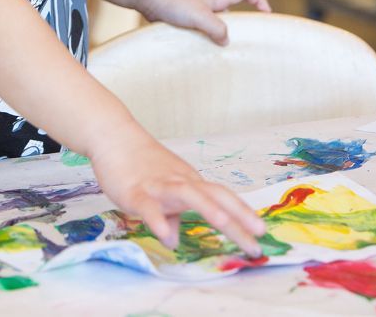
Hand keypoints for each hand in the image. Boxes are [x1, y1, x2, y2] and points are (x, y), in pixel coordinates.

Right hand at [89, 131, 264, 255]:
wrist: (114, 136)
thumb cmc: (139, 165)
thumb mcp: (161, 192)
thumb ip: (170, 216)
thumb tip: (174, 240)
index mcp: (190, 182)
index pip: (223, 197)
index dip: (243, 213)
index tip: (261, 232)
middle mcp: (181, 182)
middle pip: (215, 196)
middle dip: (237, 217)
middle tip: (257, 239)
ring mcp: (160, 186)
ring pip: (188, 195)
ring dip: (208, 208)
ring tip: (226, 224)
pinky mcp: (136, 192)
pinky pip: (149, 208)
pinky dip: (158, 221)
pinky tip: (167, 238)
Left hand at [138, 0, 269, 45]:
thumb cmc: (174, 2)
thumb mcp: (200, 16)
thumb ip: (216, 28)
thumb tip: (227, 41)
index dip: (259, 0)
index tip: (267, 13)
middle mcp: (209, 4)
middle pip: (231, 14)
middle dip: (238, 28)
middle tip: (243, 45)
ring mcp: (196, 12)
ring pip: (213, 25)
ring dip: (217, 37)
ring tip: (220, 55)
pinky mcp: (184, 20)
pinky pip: (198, 32)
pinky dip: (201, 41)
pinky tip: (198, 54)